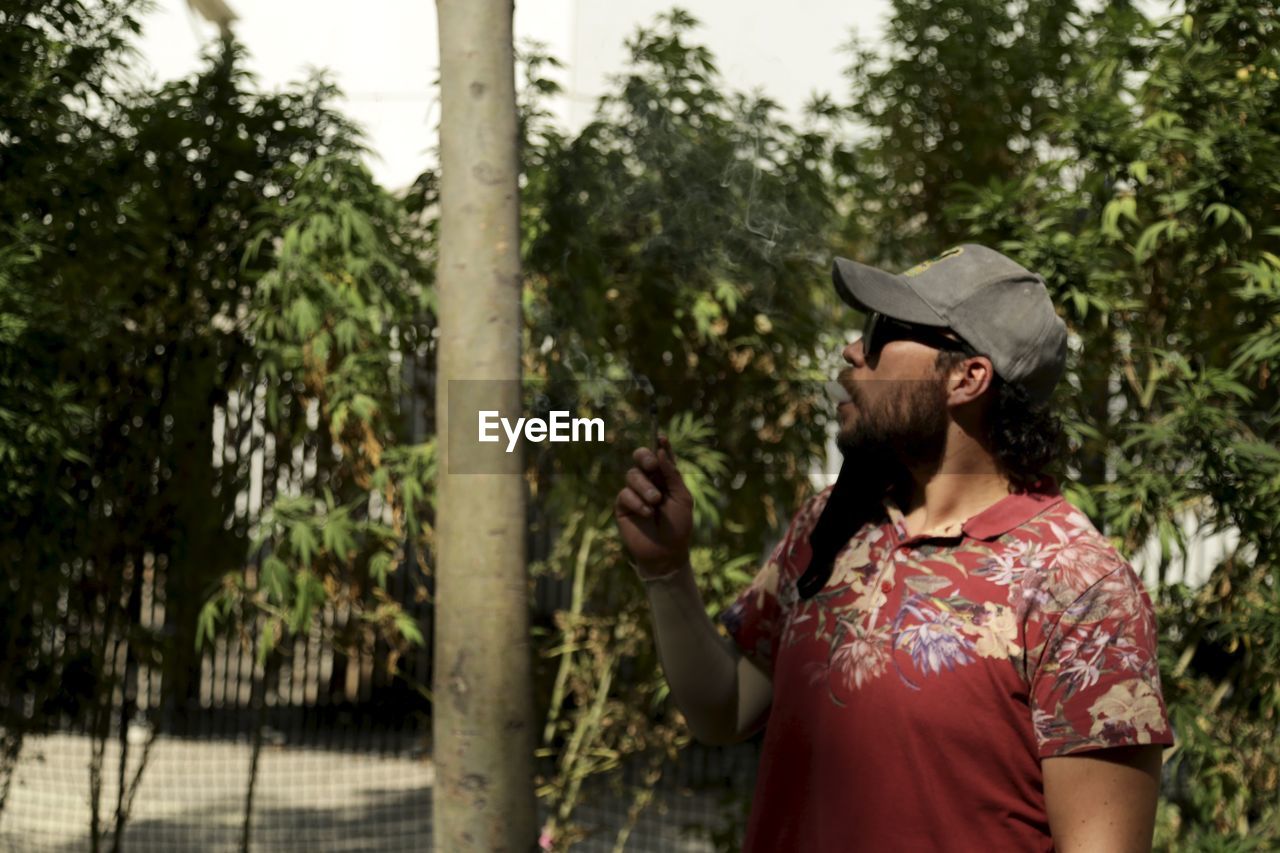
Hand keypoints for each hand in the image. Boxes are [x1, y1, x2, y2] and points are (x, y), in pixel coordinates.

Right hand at [614, 436, 693, 577]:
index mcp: (666, 478)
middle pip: (640, 458)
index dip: (660, 445)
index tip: (661, 438)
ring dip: (645, 487)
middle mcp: (650, 481)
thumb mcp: (682, 498)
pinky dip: (637, 501)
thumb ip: (672, 474)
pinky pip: (625, 494)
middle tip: (651, 464)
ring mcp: (635, 493)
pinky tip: (647, 513)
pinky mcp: (623, 506)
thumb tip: (660, 451)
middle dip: (644, 456)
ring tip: (655, 501)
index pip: (661, 456)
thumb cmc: (678, 526)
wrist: (666, 552)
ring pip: (632, 475)